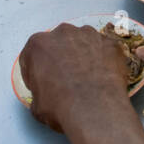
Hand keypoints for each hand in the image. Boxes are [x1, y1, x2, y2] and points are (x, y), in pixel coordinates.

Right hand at [19, 23, 131, 137]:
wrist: (95, 110)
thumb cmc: (61, 107)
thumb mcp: (36, 104)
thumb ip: (39, 89)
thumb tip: (46, 94)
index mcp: (38, 44)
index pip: (33, 56)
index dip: (36, 72)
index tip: (43, 83)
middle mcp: (63, 33)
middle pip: (59, 44)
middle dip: (61, 58)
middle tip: (66, 80)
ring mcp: (89, 34)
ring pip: (83, 42)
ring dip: (82, 55)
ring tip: (87, 79)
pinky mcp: (110, 42)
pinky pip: (103, 49)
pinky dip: (103, 60)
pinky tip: (103, 77)